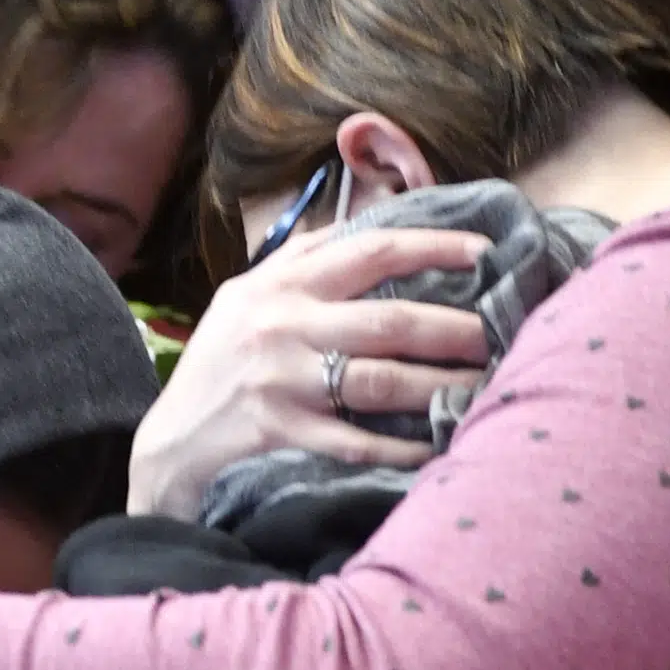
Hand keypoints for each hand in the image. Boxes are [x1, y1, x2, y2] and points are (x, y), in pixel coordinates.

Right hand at [127, 224, 491, 519]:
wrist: (171, 436)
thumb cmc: (219, 359)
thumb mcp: (246, 295)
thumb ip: (302, 259)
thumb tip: (367, 223)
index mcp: (281, 284)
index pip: (370, 250)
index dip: (432, 247)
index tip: (482, 250)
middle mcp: (281, 325)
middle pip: (387, 320)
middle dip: (453, 328)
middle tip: (498, 333)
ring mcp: (280, 380)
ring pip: (379, 380)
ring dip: (440, 385)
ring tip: (483, 385)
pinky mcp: (280, 429)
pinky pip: (354, 440)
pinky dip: (399, 445)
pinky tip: (435, 446)